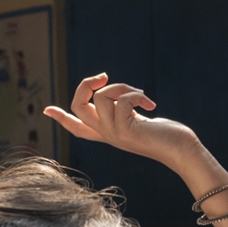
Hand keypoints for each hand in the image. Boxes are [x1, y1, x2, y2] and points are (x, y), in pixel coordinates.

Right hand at [45, 73, 203, 169]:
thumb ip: (122, 110)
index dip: (61, 118)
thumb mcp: (136, 120)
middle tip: (105, 76)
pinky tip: (149, 104)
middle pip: (78, 106)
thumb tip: (112, 94)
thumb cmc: (164, 135)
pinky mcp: (126, 132)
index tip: (47, 110)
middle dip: (86, 84)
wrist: (181, 150)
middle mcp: (106, 135)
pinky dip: (136, 95)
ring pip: (100, 97)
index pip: (77, 127)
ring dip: (123, 87)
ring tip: (141, 95)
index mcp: (106, 133)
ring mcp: (114, 134)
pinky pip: (121, 100)